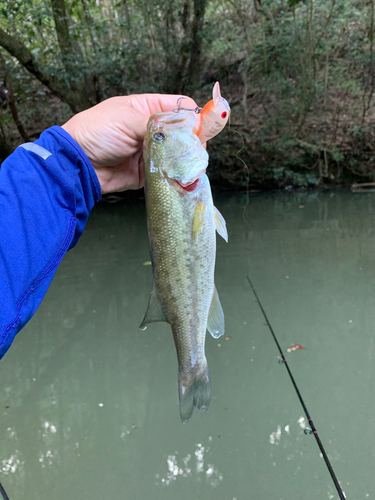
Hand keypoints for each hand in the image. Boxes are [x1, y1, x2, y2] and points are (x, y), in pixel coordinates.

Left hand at [62, 94, 200, 194]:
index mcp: (147, 108)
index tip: (201, 130)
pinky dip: (177, 176)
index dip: (194, 117)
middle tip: (196, 152)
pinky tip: (182, 178)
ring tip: (191, 168)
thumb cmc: (96, 132)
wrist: (78, 164)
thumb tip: (186, 130)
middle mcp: (152, 129)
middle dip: (193, 142)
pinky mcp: (149, 172)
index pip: (180, 107)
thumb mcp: (127, 119)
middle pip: (184, 133)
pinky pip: (169, 173)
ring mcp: (152, 151)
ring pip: (179, 154)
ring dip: (186, 161)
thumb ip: (158, 123)